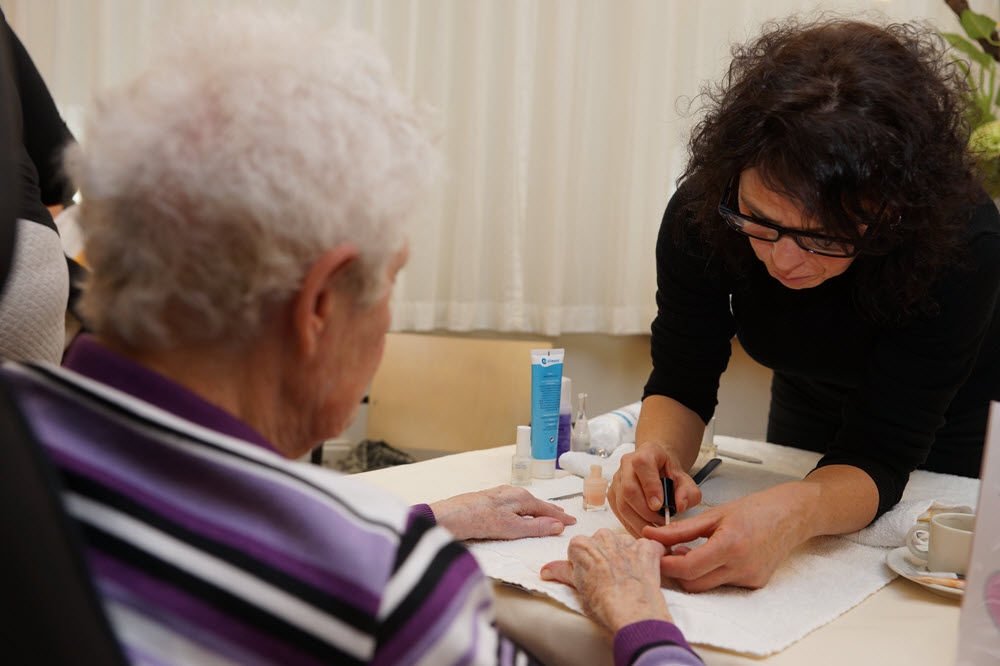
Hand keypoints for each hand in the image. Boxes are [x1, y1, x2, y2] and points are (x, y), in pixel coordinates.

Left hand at [429, 485, 575, 540]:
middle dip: (551, 510)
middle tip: (565, 517)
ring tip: (548, 514)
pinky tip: (522, 512)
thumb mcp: (511, 528)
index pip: (546, 509)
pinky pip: (516, 503)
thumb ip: (535, 527)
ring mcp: (500, 494)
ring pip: (526, 502)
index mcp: (521, 497)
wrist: (449, 517)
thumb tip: (558, 525)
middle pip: (537, 503)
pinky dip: (526, 508)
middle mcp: (512, 492)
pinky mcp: (490, 499)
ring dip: (539, 509)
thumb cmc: (479, 521)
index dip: (560, 517)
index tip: (573, 522)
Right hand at [540, 529, 672, 633]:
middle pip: (601, 541)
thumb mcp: (578, 589)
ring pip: (624, 543)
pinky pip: (648, 547)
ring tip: (627, 579)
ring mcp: (627, 542)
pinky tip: (644, 574)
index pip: (579, 547)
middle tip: (608, 578)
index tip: (590, 575)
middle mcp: (604, 538)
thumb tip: (546, 570)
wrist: (633, 618)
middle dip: (605, 555)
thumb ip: (562, 572)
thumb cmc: (604, 608)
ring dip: (626, 555)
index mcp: (582, 545)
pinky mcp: (648, 549)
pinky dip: (648, 558)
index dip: (584, 562)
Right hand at [607, 441, 701, 536]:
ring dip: (639, 522)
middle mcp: (627, 463)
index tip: (660, 506)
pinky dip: (632, 525)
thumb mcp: (685, 479)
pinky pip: (618, 513)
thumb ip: (688, 492)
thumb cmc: (669, 473)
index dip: (650, 487)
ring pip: (622, 504)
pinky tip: (645, 530)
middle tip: (661, 522)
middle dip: (646, 512)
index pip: (642, 465)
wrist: (657, 467)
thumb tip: (679, 506)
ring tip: (655, 528)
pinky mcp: (612, 493)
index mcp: (647, 453)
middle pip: (629, 489)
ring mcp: (617, 479)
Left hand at [640, 482, 812, 590]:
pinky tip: (711, 555)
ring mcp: (750, 579)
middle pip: (693, 583)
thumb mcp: (713, 515)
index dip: (665, 564)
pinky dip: (711, 573)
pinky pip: (722, 584)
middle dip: (675, 570)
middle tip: (666, 551)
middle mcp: (742, 567)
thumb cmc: (754, 509)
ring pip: (706, 585)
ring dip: (692, 572)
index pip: (688, 568)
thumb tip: (651, 535)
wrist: (790, 516)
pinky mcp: (755, 584)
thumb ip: (680, 529)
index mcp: (730, 545)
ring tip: (688, 550)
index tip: (652, 553)